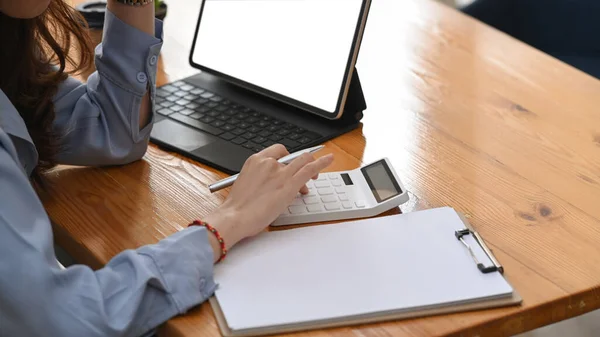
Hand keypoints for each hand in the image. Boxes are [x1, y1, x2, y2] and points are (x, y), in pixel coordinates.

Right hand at [204, 145, 333, 257]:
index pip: (277, 151)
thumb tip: (271, 184)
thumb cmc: (237, 207)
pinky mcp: (290, 185)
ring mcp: (280, 173)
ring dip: (312, 166)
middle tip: (305, 172)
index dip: (287, 158)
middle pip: (292, 156)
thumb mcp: (246, 184)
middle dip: (300, 163)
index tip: (291, 163)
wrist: (234, 217)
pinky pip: (309, 169)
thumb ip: (260, 179)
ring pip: (303, 161)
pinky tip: (329, 159)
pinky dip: (321, 162)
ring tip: (316, 175)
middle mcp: (268, 163)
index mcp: (255, 161)